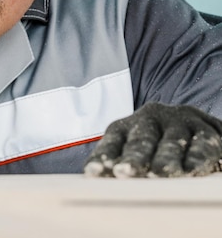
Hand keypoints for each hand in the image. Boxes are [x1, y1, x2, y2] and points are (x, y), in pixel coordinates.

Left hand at [84, 103, 221, 177]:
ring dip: (164, 159)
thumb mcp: (132, 149)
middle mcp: (151, 118)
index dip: (102, 156)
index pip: (112, 140)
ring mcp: (179, 121)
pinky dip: (196, 157)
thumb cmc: (154, 144)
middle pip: (140, 140)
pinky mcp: (205, 128)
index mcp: (127, 125)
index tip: (91, 173)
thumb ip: (116, 162)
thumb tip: (92, 180)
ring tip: (157, 174)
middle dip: (132, 158)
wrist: (191, 123)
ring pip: (171, 142)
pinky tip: (191, 170)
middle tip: (123, 173)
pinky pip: (201, 143)